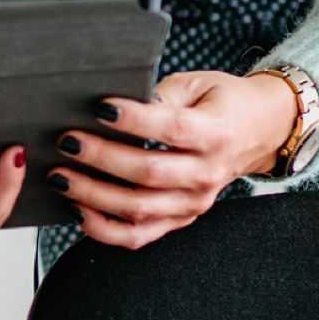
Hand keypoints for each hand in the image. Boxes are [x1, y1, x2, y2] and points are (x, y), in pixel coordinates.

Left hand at [52, 69, 300, 249]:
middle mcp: (207, 173)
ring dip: (93, 195)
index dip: (134, 119)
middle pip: (149, 173)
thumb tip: (111, 108)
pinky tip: (77, 209)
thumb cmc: (221, 103)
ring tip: (60, 176)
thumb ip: (159, 95)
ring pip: (139, 209)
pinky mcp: (181, 219)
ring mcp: (194, 202)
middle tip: (67, 142)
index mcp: (216, 133)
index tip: (100, 107)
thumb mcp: (196, 84)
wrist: (258, 131)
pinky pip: (139, 235)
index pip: (172, 129)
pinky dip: (104, 228)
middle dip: (101, 158)